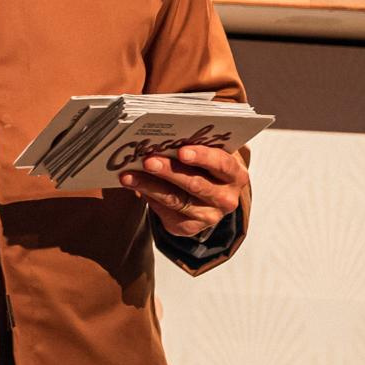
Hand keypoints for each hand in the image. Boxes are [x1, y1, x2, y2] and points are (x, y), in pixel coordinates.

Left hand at [121, 145, 245, 238]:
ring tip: (129, 175)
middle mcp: (225, 198)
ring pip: (176, 200)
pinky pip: (166, 212)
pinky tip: (133, 186)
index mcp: (235, 174)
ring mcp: (209, 216)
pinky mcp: (190, 227)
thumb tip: (160, 137)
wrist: (206, 194)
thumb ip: (192, 144)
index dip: (202, 156)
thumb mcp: (207, 152)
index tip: (182, 151)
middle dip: (169, 171)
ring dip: (150, 185)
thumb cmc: (204, 165)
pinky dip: (148, 197)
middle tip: (148, 161)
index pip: (221, 164)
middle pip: (195, 184)